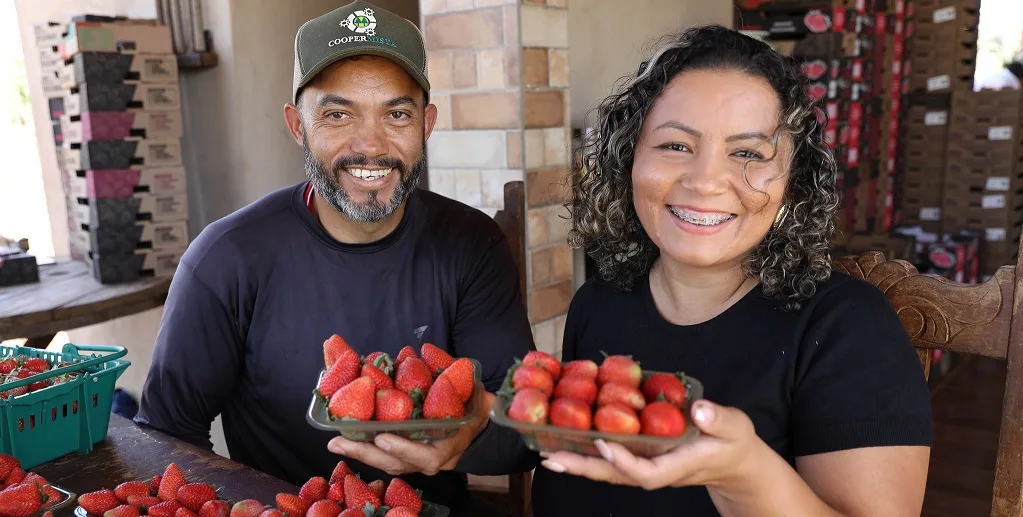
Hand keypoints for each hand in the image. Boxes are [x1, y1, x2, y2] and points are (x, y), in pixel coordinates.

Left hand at [327, 391, 494, 475]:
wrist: (478, 418)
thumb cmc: (473, 401)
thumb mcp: (471, 389)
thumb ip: (458, 378)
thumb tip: (437, 354)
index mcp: (451, 445)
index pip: (429, 457)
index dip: (406, 449)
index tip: (383, 437)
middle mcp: (435, 460)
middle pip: (399, 465)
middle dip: (368, 454)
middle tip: (340, 442)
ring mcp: (419, 461)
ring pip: (388, 463)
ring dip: (360, 452)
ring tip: (336, 441)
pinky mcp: (408, 457)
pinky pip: (386, 458)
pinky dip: (365, 449)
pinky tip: (343, 440)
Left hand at [540, 400, 765, 491]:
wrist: (734, 462)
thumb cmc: (734, 443)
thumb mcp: (736, 427)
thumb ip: (719, 419)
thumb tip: (699, 409)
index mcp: (680, 465)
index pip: (648, 473)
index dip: (625, 463)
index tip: (605, 444)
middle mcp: (658, 471)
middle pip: (616, 476)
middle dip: (584, 468)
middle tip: (552, 458)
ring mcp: (648, 468)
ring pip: (609, 471)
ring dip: (578, 463)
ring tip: (547, 454)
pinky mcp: (643, 460)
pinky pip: (611, 462)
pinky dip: (588, 455)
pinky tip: (566, 446)